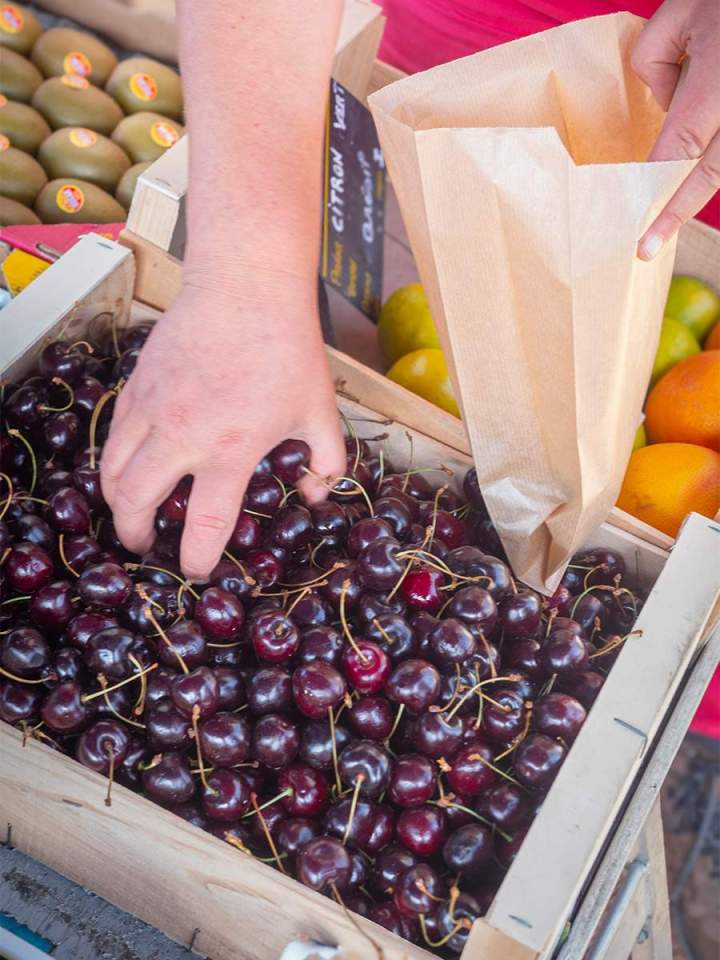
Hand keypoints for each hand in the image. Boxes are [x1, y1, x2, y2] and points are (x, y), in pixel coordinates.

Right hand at [100, 275, 344, 580]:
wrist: (246, 286)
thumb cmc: (288, 350)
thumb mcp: (321, 412)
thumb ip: (325, 462)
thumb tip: (313, 497)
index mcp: (230, 449)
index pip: (205, 525)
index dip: (197, 560)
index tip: (198, 572)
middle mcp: (182, 435)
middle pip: (136, 504)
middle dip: (137, 537)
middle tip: (147, 547)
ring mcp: (152, 410)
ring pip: (113, 473)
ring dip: (117, 503)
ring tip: (130, 513)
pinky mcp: (136, 387)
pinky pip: (112, 437)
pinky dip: (114, 462)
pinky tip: (129, 466)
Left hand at [633, 0, 719, 259]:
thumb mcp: (677, 17)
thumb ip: (656, 68)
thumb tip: (665, 110)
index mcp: (719, 81)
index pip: (682, 142)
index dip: (655, 181)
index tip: (630, 210)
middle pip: (709, 171)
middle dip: (675, 211)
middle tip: (645, 248)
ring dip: (692, 196)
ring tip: (660, 231)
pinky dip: (707, 173)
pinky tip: (680, 194)